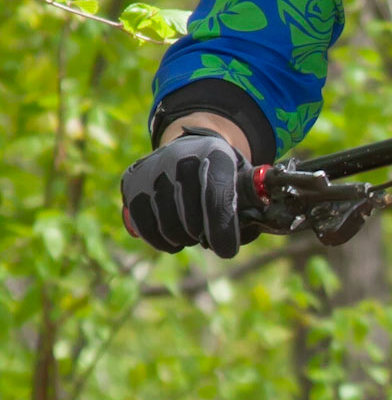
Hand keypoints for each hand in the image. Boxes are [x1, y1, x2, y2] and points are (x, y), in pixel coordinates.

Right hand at [121, 132, 242, 257]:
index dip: (222, 229)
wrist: (188, 149)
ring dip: (185, 239)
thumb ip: (251, 208)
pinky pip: (146, 229)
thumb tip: (243, 234)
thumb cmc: (222, 174)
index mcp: (215, 153)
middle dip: (205, 236)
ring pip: (169, 228)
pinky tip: (174, 235)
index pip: (216, 195)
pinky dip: (162, 241)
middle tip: (211, 234)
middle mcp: (179, 157)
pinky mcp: (131, 183)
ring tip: (193, 229)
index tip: (226, 251)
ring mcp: (152, 170)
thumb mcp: (244, 181)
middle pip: (191, 219)